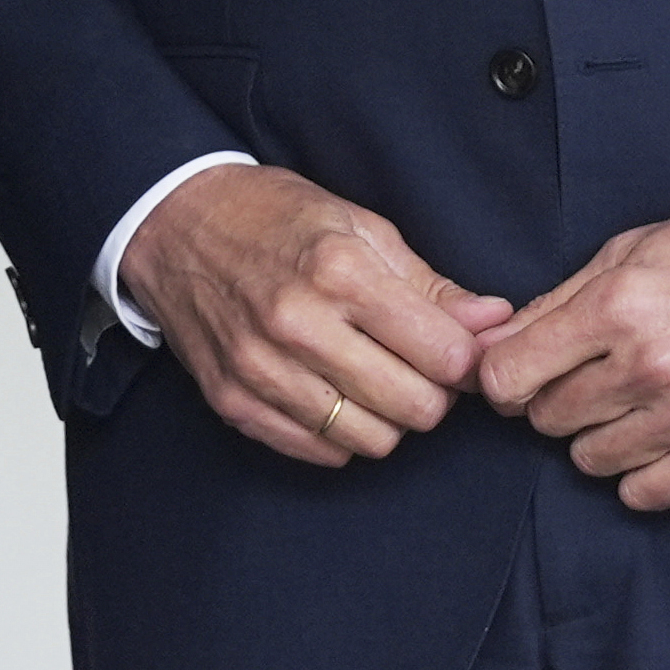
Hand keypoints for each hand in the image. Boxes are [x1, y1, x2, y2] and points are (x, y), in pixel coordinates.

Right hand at [120, 162, 513, 467]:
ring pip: (370, 441)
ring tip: (375, 380)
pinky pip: (318, 453)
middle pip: (414, 408)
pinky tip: (333, 394)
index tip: (458, 351)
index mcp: (339, 271)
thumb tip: (494, 321)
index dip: (465, 360)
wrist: (175, 224)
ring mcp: (260, 369)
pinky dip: (339, 435)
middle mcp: (298, 325)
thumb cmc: (273, 217)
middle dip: (433, 395)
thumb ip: (430, 283)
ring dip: (386, 419)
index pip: (444, 357)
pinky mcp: (233, 402)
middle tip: (420, 369)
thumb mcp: (358, 226)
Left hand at [477, 199, 669, 512]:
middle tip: (588, 376)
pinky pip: (644, 494)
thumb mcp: (632, 251)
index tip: (519, 373)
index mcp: (619, 307)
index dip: (502, 377)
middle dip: (554, 399)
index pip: (509, 377)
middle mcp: (651, 367)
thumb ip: (556, 302)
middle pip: (547, 419)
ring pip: (589, 460)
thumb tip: (490, 346)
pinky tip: (655, 436)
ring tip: (629, 400)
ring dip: (597, 435)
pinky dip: (640, 472)